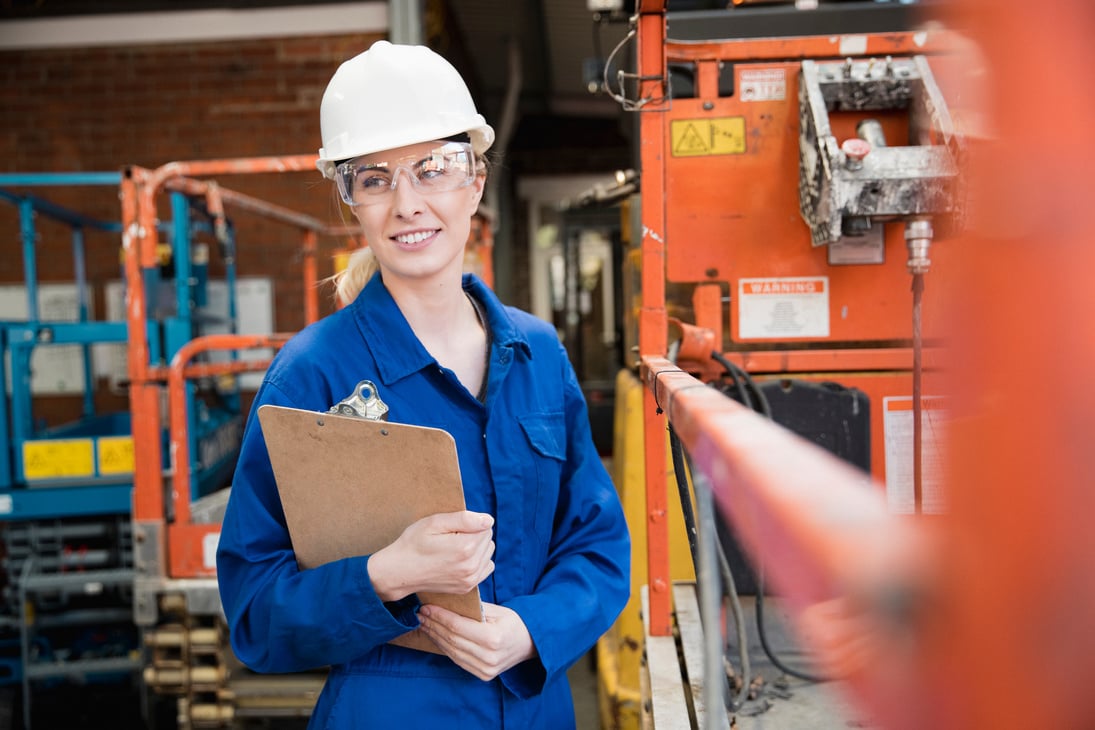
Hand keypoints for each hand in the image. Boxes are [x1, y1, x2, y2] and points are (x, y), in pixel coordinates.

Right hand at [368, 511, 494, 601]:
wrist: (399, 571)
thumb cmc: (414, 543)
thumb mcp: (434, 523)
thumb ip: (464, 519)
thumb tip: (489, 520)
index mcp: (465, 547)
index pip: (486, 526)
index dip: (470, 523)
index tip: (452, 528)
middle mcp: (471, 566)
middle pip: (488, 539)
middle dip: (475, 534)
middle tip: (451, 537)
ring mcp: (469, 580)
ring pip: (488, 553)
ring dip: (477, 548)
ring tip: (455, 548)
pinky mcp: (467, 588)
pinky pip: (485, 568)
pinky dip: (478, 562)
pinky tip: (461, 560)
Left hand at [417, 602, 535, 680]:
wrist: (530, 645)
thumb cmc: (514, 623)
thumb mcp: (498, 611)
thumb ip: (475, 608)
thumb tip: (449, 601)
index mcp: (493, 638)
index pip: (458, 626)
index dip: (440, 617)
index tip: (427, 608)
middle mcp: (488, 656)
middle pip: (452, 639)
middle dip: (434, 625)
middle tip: (421, 614)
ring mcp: (485, 668)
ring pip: (452, 651)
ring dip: (436, 636)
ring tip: (425, 624)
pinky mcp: (483, 675)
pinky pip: (458, 660)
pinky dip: (445, 648)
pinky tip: (437, 637)